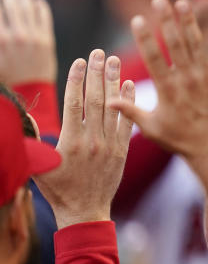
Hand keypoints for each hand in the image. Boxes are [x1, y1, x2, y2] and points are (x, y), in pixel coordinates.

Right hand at [0, 0, 55, 84]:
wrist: (30, 91)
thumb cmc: (6, 76)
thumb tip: (1, 24)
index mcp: (0, 39)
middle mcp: (16, 35)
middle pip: (11, 4)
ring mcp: (33, 37)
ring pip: (28, 8)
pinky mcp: (47, 41)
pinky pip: (45, 18)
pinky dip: (41, 7)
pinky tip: (39, 1)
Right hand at [34, 51, 134, 227]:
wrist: (85, 211)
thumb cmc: (57, 189)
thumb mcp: (37, 165)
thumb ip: (30, 139)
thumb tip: (21, 114)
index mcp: (70, 142)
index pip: (73, 103)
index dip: (77, 80)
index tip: (79, 61)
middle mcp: (92, 141)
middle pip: (95, 100)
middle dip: (97, 73)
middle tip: (100, 52)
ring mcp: (109, 146)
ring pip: (113, 108)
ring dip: (114, 82)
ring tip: (114, 61)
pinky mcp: (121, 152)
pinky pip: (127, 123)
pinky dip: (129, 104)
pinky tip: (130, 85)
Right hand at [111, 0, 207, 167]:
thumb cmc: (181, 140)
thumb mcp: (152, 127)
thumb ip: (130, 111)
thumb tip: (107, 100)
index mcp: (167, 89)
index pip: (152, 57)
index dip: (144, 37)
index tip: (137, 19)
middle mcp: (186, 80)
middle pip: (174, 44)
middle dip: (166, 20)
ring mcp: (206, 79)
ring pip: (197, 46)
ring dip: (190, 23)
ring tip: (183, 2)